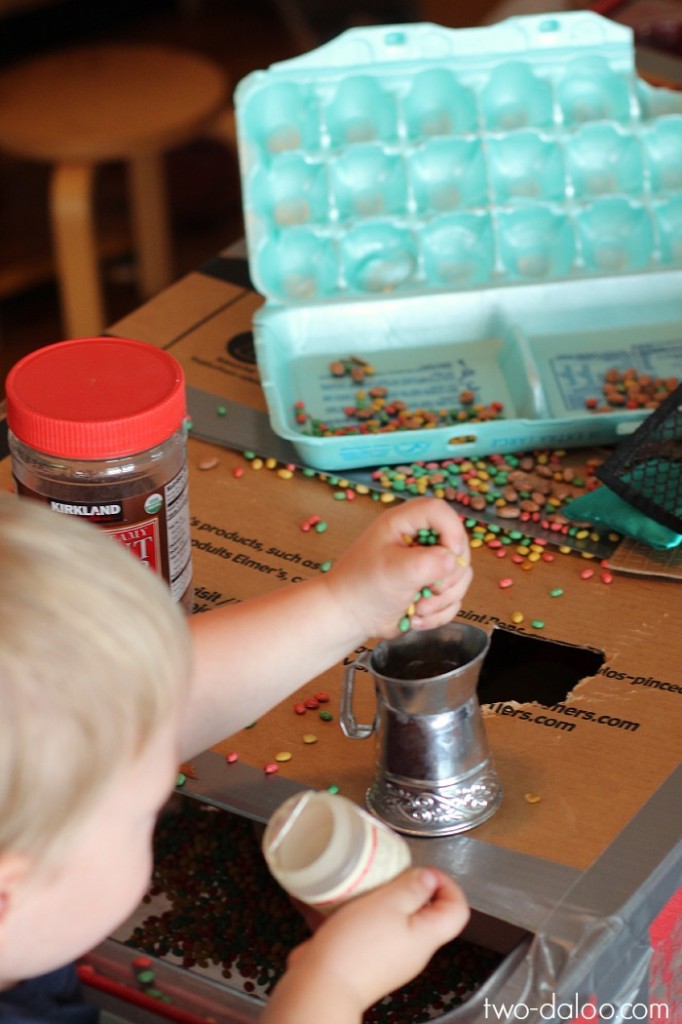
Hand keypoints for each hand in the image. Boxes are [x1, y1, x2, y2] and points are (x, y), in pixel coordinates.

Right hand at [263, 868, 468, 1022]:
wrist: (321, 985)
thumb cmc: (357, 946)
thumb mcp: (388, 904)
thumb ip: (412, 888)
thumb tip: (429, 879)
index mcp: (426, 937)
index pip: (457, 910)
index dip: (447, 884)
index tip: (424, 871)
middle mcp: (413, 951)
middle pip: (427, 914)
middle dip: (412, 888)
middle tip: (391, 875)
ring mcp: (391, 958)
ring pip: (398, 921)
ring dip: (385, 900)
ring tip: (366, 887)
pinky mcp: (368, 961)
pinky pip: (375, 931)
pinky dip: (365, 915)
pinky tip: (346, 905)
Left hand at [326, 497, 471, 638]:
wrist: (350, 617)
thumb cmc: (363, 586)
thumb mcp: (394, 570)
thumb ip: (428, 562)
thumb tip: (454, 561)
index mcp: (404, 523)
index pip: (440, 512)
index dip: (452, 531)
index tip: (450, 556)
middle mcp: (419, 540)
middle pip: (459, 545)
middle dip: (448, 575)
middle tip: (428, 588)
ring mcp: (428, 563)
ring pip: (460, 575)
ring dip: (442, 598)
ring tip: (418, 608)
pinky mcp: (432, 585)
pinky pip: (454, 597)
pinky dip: (439, 612)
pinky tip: (416, 616)